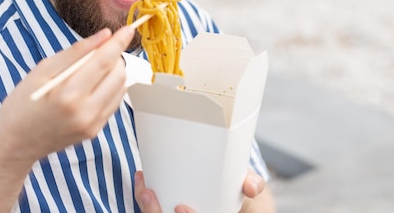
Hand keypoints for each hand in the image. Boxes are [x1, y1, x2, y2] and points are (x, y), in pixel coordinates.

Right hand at [0, 26, 135, 212]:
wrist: (15, 143)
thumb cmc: (23, 103)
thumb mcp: (42, 70)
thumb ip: (75, 52)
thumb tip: (104, 35)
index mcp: (68, 95)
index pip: (103, 62)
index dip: (118, 43)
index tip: (128, 29)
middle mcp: (85, 112)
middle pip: (118, 75)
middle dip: (115, 57)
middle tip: (99, 50)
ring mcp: (93, 125)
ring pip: (120, 89)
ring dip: (114, 72)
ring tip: (93, 68)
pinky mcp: (95, 131)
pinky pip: (114, 102)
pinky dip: (109, 88)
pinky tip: (92, 85)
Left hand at [134, 170, 274, 212]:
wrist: (237, 200)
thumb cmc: (239, 192)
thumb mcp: (248, 187)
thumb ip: (252, 184)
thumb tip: (250, 187)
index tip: (181, 207)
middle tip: (149, 193)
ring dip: (146, 207)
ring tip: (142, 184)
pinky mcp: (168, 211)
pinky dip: (145, 201)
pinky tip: (142, 184)